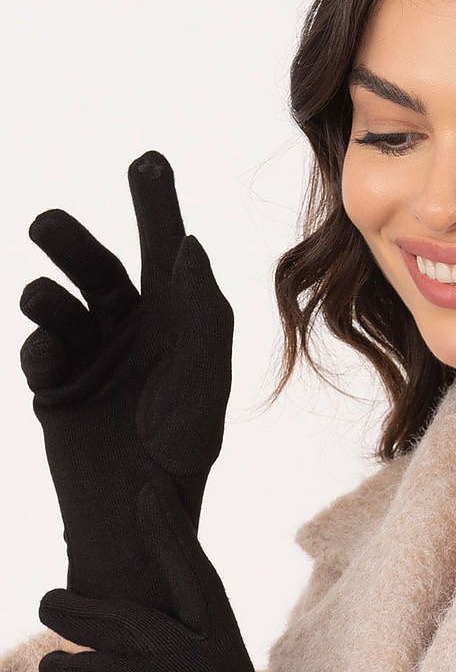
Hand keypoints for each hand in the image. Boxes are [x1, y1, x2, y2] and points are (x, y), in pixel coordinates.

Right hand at [20, 150, 233, 617]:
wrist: (135, 511)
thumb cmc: (183, 448)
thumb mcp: (203, 378)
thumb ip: (201, 310)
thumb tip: (187, 244)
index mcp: (177, 323)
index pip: (164, 250)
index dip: (156, 205)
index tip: (148, 160)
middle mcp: (134, 332)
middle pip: (94, 264)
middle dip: (67, 239)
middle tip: (45, 226)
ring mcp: (91, 356)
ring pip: (56, 299)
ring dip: (46, 292)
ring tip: (44, 301)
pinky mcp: (55, 385)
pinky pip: (37, 347)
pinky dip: (39, 349)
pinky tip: (52, 370)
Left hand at [35, 473, 295, 671]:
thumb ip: (182, 654)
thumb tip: (117, 621)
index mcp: (226, 651)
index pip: (195, 576)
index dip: (168, 533)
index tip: (147, 491)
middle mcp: (195, 662)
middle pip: (116, 613)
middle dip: (71, 609)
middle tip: (49, 605)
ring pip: (81, 658)